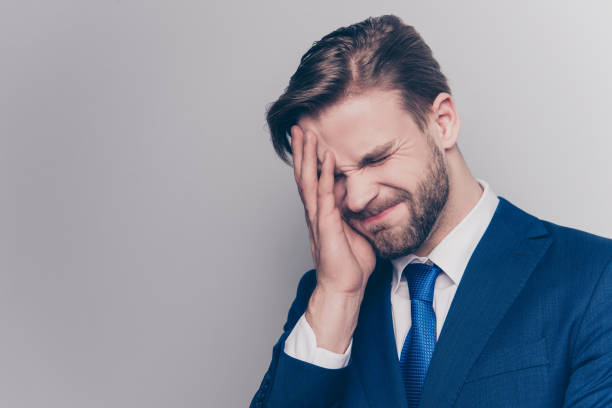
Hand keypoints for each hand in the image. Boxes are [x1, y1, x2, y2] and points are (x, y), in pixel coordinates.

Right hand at [290, 125, 376, 296]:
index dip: (307, 159)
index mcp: (320, 213)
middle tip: (298, 128)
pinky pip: (324, 194)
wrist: (343, 287)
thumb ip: (352, 211)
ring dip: (307, 155)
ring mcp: (318, 217)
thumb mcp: (353, 229)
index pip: (311, 180)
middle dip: (301, 151)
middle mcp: (315, 212)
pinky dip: (325, 174)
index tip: (306, 139)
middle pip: (304, 175)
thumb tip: (356, 195)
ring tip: (306, 134)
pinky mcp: (326, 224)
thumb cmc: (350, 263)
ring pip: (308, 180)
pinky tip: (327, 156)